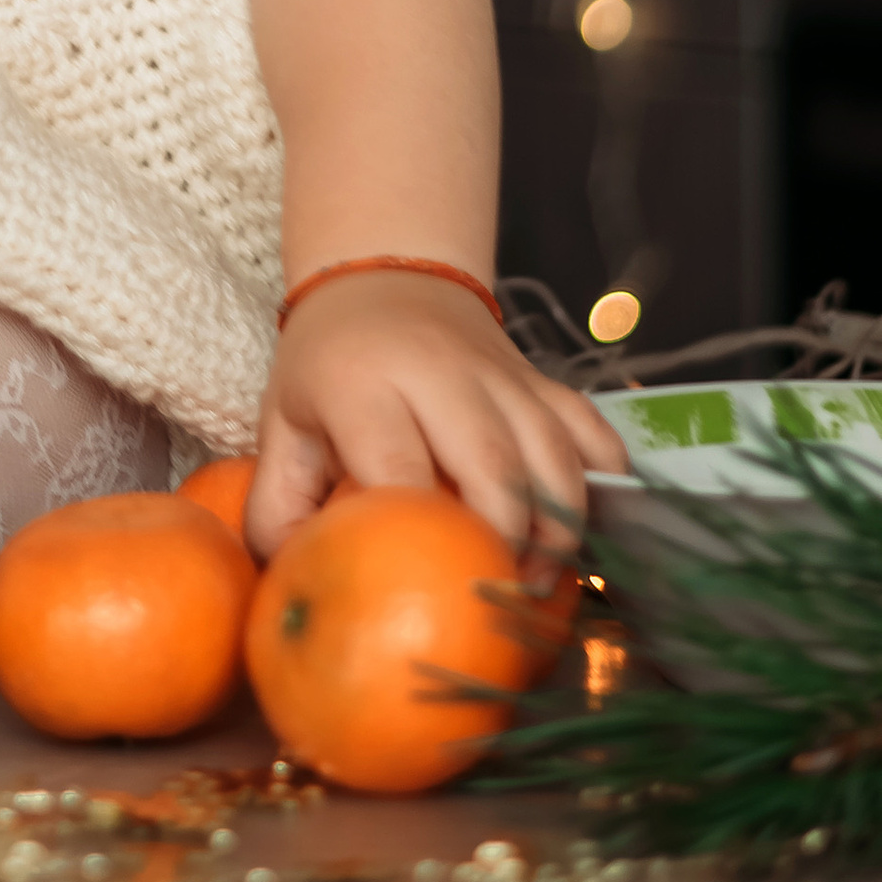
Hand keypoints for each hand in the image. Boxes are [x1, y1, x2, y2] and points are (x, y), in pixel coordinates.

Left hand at [248, 272, 626, 564]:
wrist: (385, 281)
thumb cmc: (329, 367)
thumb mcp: (282, 424)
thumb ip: (277, 508)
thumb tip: (296, 588)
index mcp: (363, 384)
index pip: (399, 472)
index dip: (421, 539)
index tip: (429, 594)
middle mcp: (440, 372)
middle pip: (493, 471)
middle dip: (503, 548)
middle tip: (495, 600)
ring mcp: (503, 374)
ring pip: (554, 459)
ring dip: (558, 532)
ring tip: (536, 584)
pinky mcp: (546, 381)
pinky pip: (595, 435)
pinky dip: (604, 488)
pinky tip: (589, 533)